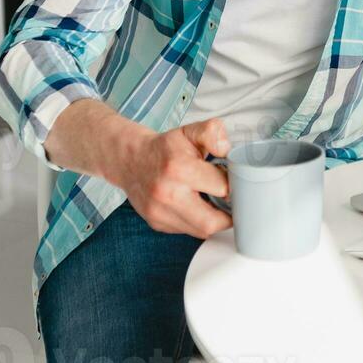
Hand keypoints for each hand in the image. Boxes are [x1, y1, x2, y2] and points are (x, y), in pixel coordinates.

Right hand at [109, 117, 233, 238]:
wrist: (131, 159)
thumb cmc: (164, 148)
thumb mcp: (190, 131)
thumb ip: (213, 132)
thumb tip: (226, 150)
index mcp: (179, 168)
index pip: (222, 188)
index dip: (232, 184)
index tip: (230, 179)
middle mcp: (167, 194)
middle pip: (212, 221)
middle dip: (227, 213)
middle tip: (228, 200)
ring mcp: (160, 212)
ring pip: (201, 230)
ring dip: (213, 219)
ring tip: (212, 202)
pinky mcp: (157, 223)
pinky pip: (187, 231)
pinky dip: (196, 222)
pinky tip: (195, 206)